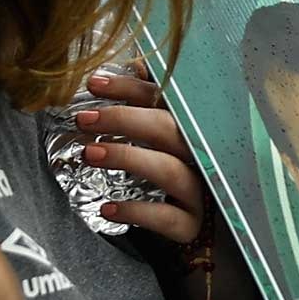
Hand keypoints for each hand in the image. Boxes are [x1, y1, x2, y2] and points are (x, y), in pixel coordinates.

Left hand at [74, 66, 207, 244]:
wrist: (215, 235)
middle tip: (83, 119)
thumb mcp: (175, 140)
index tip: (94, 83)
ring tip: (88, 154)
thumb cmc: (186, 177)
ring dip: (127, 158)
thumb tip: (136, 64)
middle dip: (124, 119)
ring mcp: (202, 192)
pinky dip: (137, 212)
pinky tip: (107, 208)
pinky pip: (167, 218)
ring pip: (170, 171)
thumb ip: (157, 106)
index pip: (166, 100)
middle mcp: (203, 157)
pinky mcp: (194, 226)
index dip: (130, 88)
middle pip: (169, 130)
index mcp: (195, 131)